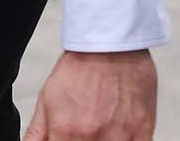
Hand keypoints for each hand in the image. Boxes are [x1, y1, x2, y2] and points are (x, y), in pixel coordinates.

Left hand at [24, 50, 156, 140]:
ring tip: (100, 126)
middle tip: (82, 128)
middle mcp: (92, 137)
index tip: (64, 139)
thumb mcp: (46, 101)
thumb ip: (37, 134)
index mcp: (65, 132)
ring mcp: (120, 136)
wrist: (108, 47)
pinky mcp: (143, 132)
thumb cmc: (77, 71)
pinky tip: (118, 133)